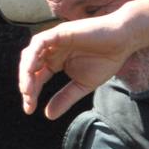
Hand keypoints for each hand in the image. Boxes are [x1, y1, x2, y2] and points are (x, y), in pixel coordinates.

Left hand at [18, 12, 134, 118]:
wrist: (123, 41)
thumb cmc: (106, 60)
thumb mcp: (82, 85)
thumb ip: (65, 98)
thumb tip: (48, 116)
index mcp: (54, 62)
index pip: (36, 79)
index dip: (30, 94)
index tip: (29, 110)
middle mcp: (51, 51)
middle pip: (29, 68)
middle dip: (26, 85)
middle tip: (29, 101)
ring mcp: (54, 41)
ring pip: (30, 55)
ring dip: (26, 73)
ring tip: (28, 90)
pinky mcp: (59, 32)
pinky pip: (39, 43)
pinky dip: (32, 56)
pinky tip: (31, 71)